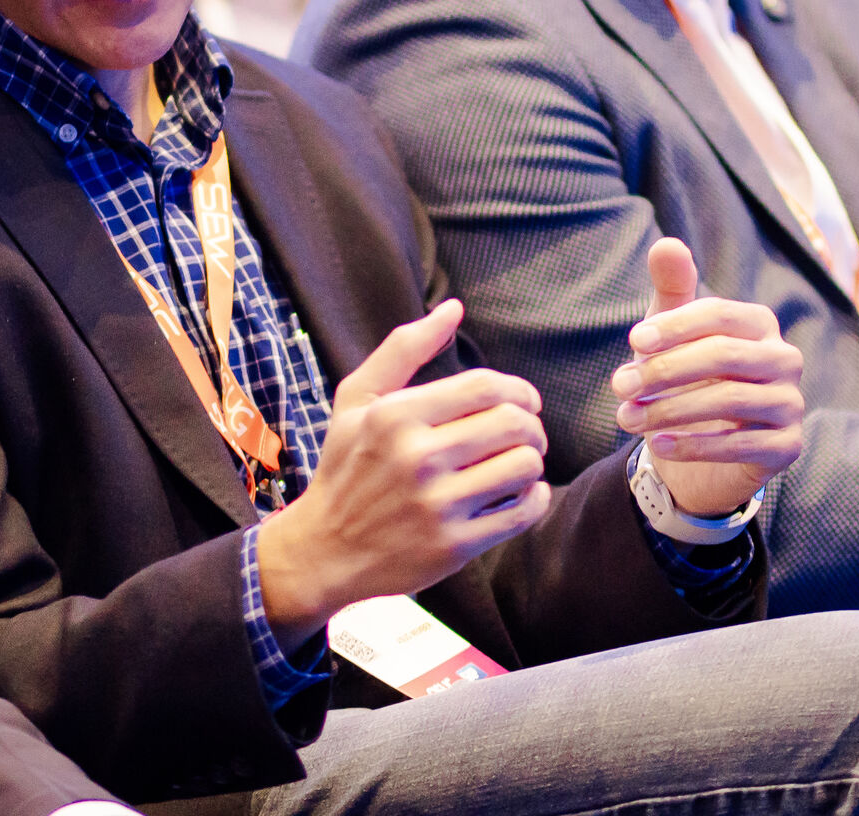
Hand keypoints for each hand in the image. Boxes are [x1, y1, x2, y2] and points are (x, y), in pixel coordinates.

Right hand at [255, 298, 551, 652]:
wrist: (323, 550)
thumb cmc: (344, 465)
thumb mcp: (357, 399)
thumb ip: (404, 348)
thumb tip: (453, 308)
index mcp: (395, 415)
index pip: (485, 387)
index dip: (519, 389)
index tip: (524, 401)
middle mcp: (416, 458)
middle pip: (512, 424)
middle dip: (532, 424)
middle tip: (528, 432)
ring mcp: (436, 506)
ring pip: (523, 468)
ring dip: (533, 460)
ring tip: (521, 461)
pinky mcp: (453, 547)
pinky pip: (521, 514)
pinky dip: (534, 499)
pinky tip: (522, 493)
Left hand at [611, 239, 802, 518]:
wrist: (696, 447)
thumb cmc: (682, 377)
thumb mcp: (670, 332)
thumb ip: (672, 288)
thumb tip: (666, 244)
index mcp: (758, 323)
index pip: (719, 313)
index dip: (675, 325)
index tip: (634, 340)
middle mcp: (784, 358)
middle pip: (724, 355)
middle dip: (665, 370)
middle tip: (621, 386)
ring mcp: (791, 403)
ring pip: (730, 400)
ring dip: (669, 410)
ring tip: (627, 418)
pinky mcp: (788, 447)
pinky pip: (741, 445)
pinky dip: (693, 445)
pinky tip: (657, 444)